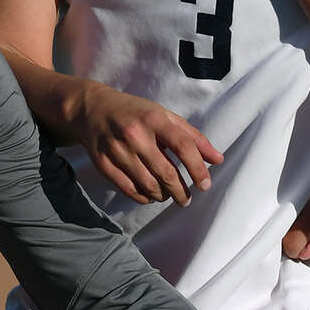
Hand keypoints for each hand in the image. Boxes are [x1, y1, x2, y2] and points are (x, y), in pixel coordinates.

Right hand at [71, 84, 222, 206]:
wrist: (91, 110)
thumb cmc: (136, 113)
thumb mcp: (165, 116)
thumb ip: (193, 137)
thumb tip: (218, 159)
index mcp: (153, 119)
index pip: (183, 147)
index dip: (198, 169)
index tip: (205, 185)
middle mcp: (135, 134)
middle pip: (166, 173)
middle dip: (181, 191)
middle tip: (186, 199)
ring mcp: (117, 150)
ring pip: (148, 185)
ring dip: (163, 196)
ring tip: (168, 195)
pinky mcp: (103, 164)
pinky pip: (129, 190)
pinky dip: (143, 198)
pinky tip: (150, 195)